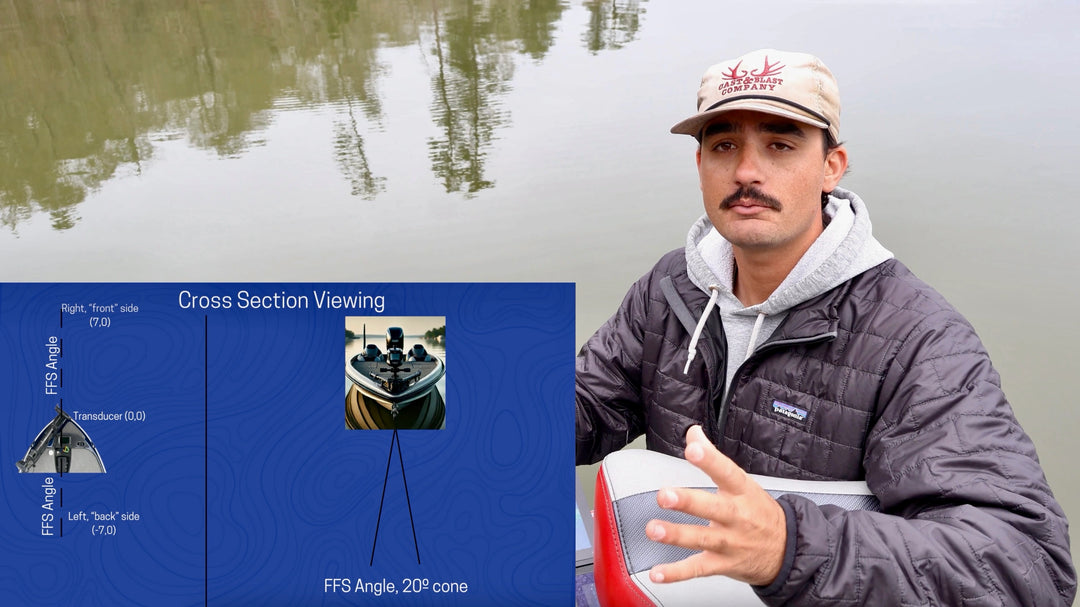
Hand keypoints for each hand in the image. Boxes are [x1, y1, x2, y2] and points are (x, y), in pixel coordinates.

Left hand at [645, 425, 786, 585]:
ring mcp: (730, 542)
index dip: (710, 459)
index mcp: (741, 492)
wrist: (787, 551)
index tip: (693, 447)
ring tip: (654, 529)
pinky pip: (697, 569)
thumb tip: (693, 432)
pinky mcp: (722, 564)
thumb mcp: (742, 482)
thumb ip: (713, 458)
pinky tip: (658, 573)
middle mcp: (736, 516)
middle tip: (665, 495)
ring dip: (677, 535)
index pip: (726, 471)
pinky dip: (676, 573)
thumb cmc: (759, 512)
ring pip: (702, 538)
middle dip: (688, 501)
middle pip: (712, 507)